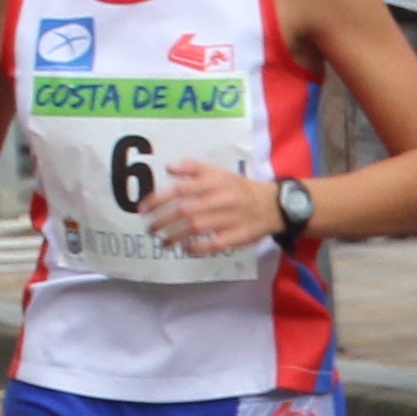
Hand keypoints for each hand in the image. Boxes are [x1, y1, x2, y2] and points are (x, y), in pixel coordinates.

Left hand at [143, 161, 278, 255]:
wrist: (273, 204)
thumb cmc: (238, 188)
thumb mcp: (219, 172)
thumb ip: (193, 168)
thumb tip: (168, 166)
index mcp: (215, 182)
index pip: (182, 189)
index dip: (159, 199)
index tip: (142, 209)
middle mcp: (221, 199)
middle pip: (186, 210)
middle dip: (163, 221)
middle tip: (150, 228)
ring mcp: (230, 218)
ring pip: (198, 228)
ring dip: (175, 236)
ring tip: (163, 242)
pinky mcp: (238, 236)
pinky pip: (215, 244)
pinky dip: (198, 248)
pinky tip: (186, 249)